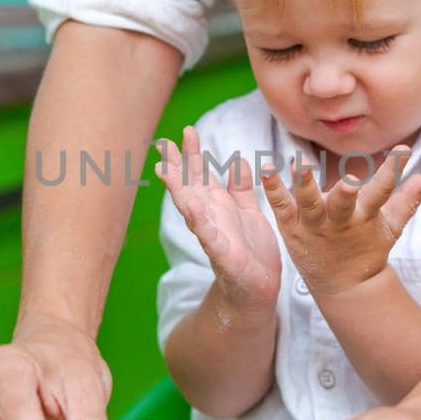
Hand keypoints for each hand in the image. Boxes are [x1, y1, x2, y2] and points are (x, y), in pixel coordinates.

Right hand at [156, 126, 281, 311]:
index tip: (187, 130)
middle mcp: (210, 218)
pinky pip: (209, 237)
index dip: (193, 154)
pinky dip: (200, 222)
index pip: (201, 175)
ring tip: (165, 170)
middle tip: (162, 144)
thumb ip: (240, 188)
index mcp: (217, 206)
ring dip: (178, 190)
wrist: (258, 289)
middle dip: (176, 166)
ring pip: (191, 208)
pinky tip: (192, 207)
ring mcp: (213, 236)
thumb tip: (237, 160)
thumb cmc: (251, 251)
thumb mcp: (248, 212)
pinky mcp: (223, 256)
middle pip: (189, 187)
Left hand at [261, 150, 420, 295]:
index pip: (382, 192)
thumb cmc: (368, 249)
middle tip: (351, 181)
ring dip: (304, 182)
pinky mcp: (292, 227)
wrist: (343, 285)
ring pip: (308, 202)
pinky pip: (280, 205)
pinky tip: (266, 167)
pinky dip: (273, 188)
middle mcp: (339, 221)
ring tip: (298, 162)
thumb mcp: (391, 227)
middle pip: (343, 204)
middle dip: (346, 194)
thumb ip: (408, 200)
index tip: (404, 149)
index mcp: (364, 218)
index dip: (393, 172)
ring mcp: (313, 225)